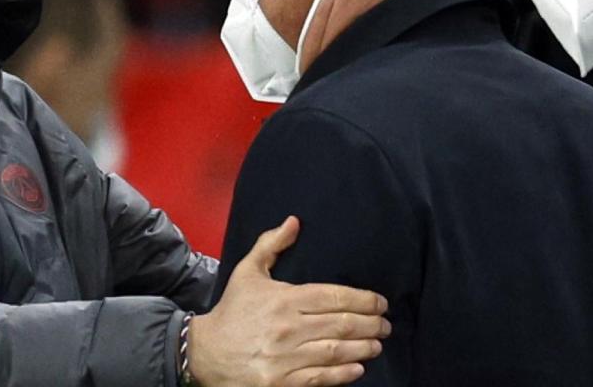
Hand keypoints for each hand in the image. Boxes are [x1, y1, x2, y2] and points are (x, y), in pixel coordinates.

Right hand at [188, 217, 389, 386]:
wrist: (206, 352)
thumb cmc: (232, 311)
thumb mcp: (246, 272)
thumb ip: (270, 245)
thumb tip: (294, 221)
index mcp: (284, 299)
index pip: (335, 296)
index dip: (365, 300)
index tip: (381, 303)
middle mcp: (289, 327)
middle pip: (343, 324)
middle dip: (372, 324)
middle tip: (385, 325)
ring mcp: (287, 357)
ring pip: (337, 351)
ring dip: (364, 347)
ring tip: (377, 344)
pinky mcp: (283, 382)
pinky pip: (322, 377)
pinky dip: (344, 373)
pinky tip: (357, 367)